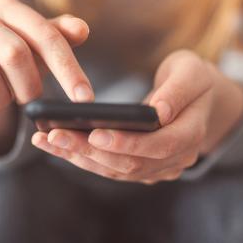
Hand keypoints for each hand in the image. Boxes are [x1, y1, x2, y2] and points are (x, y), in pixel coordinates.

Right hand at [0, 0, 92, 154]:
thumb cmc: (13, 60)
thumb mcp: (41, 47)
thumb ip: (62, 37)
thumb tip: (82, 28)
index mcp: (8, 9)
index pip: (46, 37)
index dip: (69, 70)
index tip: (85, 99)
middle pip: (15, 55)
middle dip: (30, 86)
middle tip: (28, 96)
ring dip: (1, 99)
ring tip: (1, 97)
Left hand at [32, 50, 242, 183]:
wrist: (195, 98)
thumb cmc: (192, 78)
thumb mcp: (192, 72)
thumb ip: (178, 91)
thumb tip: (157, 111)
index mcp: (192, 134)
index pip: (160, 146)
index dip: (128, 143)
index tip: (95, 133)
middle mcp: (176, 159)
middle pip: (132, 164)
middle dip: (91, 152)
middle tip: (55, 136)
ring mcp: (158, 168)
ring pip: (116, 171)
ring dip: (80, 158)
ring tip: (47, 141)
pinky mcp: (141, 168)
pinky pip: (110, 168)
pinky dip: (83, 158)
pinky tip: (57, 145)